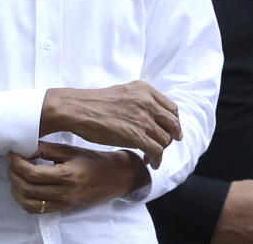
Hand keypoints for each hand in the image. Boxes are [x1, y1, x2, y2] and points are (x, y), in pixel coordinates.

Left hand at [7, 142, 146, 213]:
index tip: (12, 153)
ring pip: (29, 204)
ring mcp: (64, 204)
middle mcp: (65, 193)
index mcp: (68, 175)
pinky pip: (38, 210)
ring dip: (17, 190)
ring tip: (15, 175)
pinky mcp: (64, 209)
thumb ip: (46, 149)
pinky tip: (23, 188)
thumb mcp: (70, 150)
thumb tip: (24, 148)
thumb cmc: (94, 160)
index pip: (33, 173)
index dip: (17, 163)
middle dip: (14, 175)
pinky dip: (25, 200)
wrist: (115, 177)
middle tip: (12, 163)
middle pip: (28, 189)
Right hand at [41, 81, 180, 168]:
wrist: (78, 109)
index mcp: (145, 89)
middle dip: (170, 138)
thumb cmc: (95, 103)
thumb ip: (141, 101)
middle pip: (173, 124)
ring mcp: (142, 118)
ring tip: (151, 156)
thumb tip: (152, 116)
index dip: (174, 123)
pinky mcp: (136, 135)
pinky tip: (150, 162)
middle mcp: (147, 102)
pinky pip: (156, 151)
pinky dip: (156, 159)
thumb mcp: (123, 92)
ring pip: (165, 139)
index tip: (172, 132)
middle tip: (163, 146)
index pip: (172, 108)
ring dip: (161, 151)